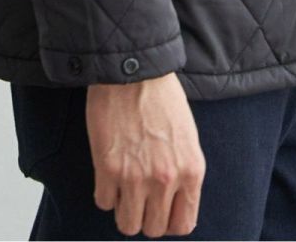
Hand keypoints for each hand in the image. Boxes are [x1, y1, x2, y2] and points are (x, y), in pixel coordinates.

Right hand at [86, 72, 205, 237]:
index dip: (168, 221)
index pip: (183, 225)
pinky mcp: (108, 169)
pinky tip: (108, 172)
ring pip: (128, 224)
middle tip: (139, 196)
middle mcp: (166, 180)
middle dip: (145, 216)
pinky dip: (105, 192)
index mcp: (191, 171)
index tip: (160, 210)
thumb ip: (184, 172)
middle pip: (153, 229)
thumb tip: (175, 203)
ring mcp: (136, 177)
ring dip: (124, 209)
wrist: (133, 69)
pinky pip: (104, 203)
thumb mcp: (187, 136)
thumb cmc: (161, 96)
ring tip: (123, 188)